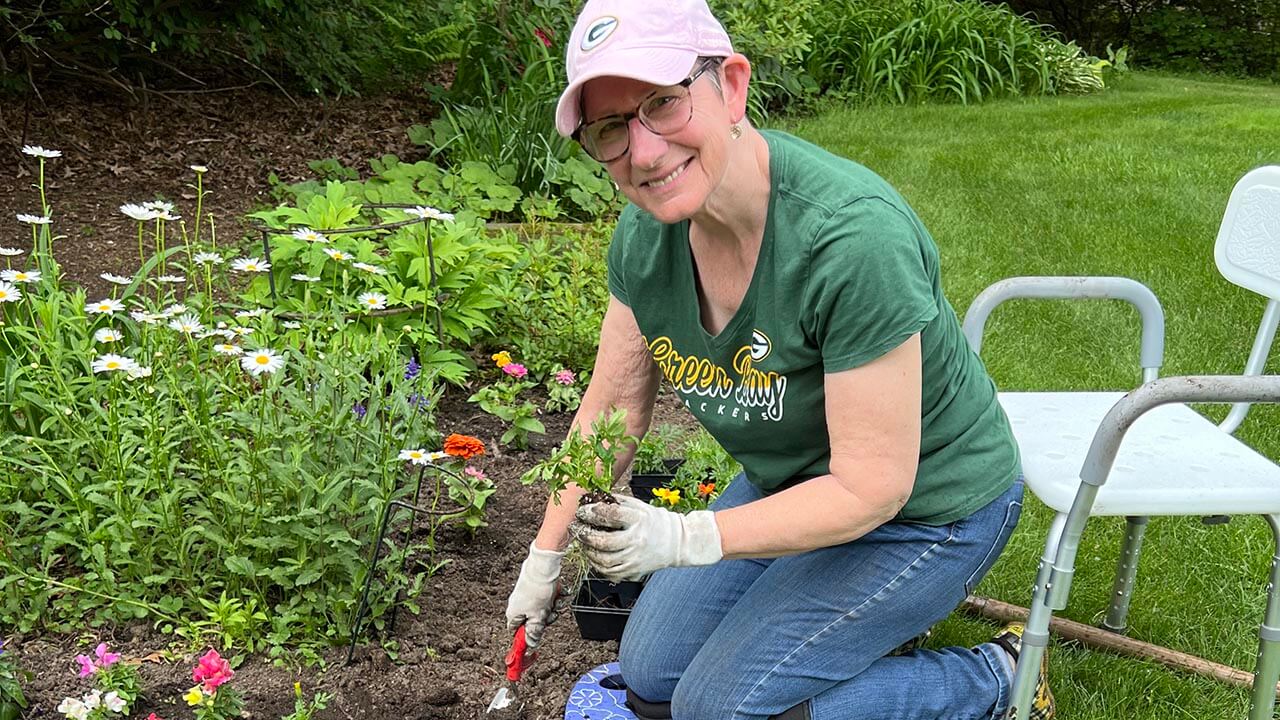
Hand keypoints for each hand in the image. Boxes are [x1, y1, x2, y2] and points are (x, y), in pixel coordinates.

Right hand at [505, 541, 563, 647]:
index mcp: (514, 613)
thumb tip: (531, 644)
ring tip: (556, 601)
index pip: (517, 632)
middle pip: (534, 621)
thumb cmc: (537, 590)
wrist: (544, 566)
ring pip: (544, 609)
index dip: (527, 637)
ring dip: (554, 607)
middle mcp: (519, 604)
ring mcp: (529, 595)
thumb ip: (534, 632)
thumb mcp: (537, 617)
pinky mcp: (538, 588)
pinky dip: (555, 597)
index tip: (537, 638)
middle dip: (546, 618)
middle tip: (551, 614)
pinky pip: (548, 598)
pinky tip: (559, 593)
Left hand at [571, 495, 722, 580]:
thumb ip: (619, 502)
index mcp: (639, 520)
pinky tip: (594, 557)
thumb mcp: (641, 506)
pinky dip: (598, 566)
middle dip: (585, 534)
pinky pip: (610, 572)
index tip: (582, 511)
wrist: (678, 543)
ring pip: (603, 560)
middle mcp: (636, 540)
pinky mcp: (634, 570)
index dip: (591, 512)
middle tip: (577, 529)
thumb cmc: (657, 522)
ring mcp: (635, 558)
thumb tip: (595, 498)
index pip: (609, 514)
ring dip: (589, 551)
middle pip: (603, 541)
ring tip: (584, 543)